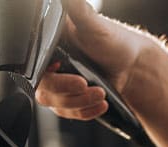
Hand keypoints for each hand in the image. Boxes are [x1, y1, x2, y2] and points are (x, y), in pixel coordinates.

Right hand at [35, 0, 152, 119]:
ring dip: (79, 103)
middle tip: (86, 84)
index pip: (33, 68)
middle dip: (67, 92)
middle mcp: (50, 67)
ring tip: (100, 94)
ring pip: (56, 105)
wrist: (133, 65)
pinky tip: (100, 103)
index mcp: (48, 48)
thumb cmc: (113, 41)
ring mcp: (59, 86)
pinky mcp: (68, 100)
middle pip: (43, 91)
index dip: (49, 76)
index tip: (65, 72)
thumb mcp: (92, 23)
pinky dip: (85, 112)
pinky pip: (68, 114)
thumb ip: (76, 9)